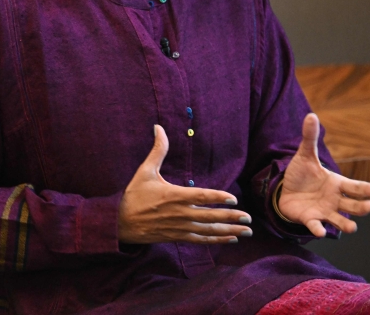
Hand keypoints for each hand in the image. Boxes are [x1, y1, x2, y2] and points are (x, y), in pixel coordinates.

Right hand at [117, 125, 252, 243]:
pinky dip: (216, 240)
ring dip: (229, 231)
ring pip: (209, 230)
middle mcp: (180, 213)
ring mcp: (179, 227)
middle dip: (231, 217)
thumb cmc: (134, 195)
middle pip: (210, 216)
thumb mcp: (144, 171)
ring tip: (246, 231)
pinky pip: (200, 240)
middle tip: (248, 218)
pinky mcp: (177, 237)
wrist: (120, 222)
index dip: (218, 197)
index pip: (201, 196)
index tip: (234, 199)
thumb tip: (159, 128)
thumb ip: (157, 150)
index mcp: (174, 195)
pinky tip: (230, 239)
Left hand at [278, 113, 369, 237]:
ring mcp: (324, 211)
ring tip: (352, 227)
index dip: (367, 189)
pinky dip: (318, 229)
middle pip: (354, 205)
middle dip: (363, 207)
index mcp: (338, 184)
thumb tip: (311, 115)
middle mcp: (335, 200)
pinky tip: (320, 231)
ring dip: (346, 224)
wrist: (285, 190)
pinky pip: (316, 226)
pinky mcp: (310, 219)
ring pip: (340, 221)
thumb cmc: (302, 175)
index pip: (357, 187)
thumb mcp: (305, 155)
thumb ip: (310, 138)